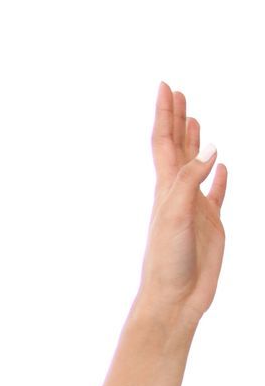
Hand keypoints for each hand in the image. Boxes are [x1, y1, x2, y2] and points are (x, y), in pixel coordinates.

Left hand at [139, 83, 227, 326]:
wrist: (173, 299)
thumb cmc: (168, 262)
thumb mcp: (176, 216)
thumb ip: (189, 181)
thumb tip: (209, 149)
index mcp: (165, 189)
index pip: (164, 142)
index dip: (166, 114)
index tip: (166, 86)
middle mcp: (178, 194)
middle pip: (177, 147)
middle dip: (178, 119)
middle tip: (178, 93)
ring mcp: (194, 208)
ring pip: (195, 166)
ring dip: (195, 142)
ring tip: (195, 120)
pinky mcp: (210, 224)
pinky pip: (216, 193)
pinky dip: (219, 177)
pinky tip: (221, 167)